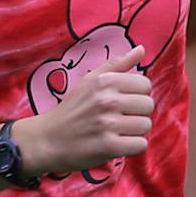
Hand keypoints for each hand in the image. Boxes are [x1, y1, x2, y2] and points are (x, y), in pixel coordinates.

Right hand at [13, 43, 151, 175]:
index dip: (136, 95)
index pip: (145, 85)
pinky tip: (117, 145)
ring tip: (117, 132)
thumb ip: (117, 65)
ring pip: (146, 126)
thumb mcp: (89, 80)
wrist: (47, 140)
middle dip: (137, 114)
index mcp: (105, 81)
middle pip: (148, 105)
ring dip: (135, 132)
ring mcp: (108, 124)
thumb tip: (141, 49)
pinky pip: (140, 145)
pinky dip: (131, 147)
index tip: (122, 103)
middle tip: (119, 120)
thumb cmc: (71, 110)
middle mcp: (107, 100)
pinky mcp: (109, 146)